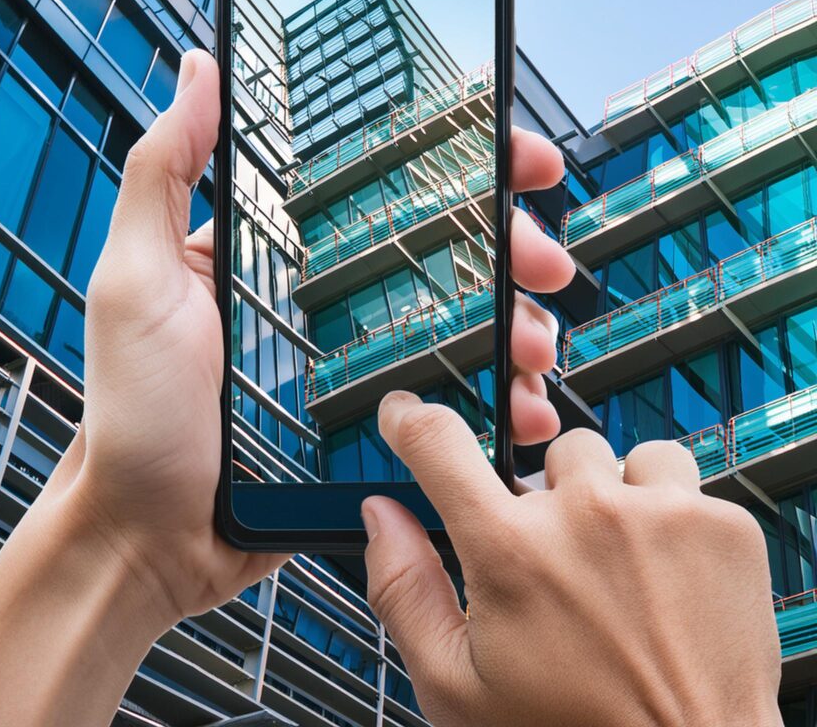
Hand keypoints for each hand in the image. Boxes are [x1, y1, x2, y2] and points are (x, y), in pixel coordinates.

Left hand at [70, 50, 573, 621]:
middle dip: (505, 242)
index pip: (376, 183)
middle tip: (542, 256)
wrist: (151, 536)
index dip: (451, 159)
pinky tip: (519, 400)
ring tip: (534, 339)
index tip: (514, 155)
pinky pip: (448, 397)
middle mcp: (323, 294)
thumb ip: (165, 171)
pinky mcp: (372, 422)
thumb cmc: (132, 410)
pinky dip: (494, 395)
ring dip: (512, 318)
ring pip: (456, 320)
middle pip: (435, 248)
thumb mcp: (135, 278)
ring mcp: (353, 360)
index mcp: (276, 249)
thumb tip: (200, 68)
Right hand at [362, 400, 781, 726]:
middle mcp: (586, 516)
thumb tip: (382, 517)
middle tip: (559, 562)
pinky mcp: (723, 524)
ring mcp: (660, 514)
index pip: (438, 443)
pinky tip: (665, 574)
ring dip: (608, 495)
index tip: (406, 416)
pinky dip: (666, 515)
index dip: (410, 420)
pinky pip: (677, 478)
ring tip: (618, 564)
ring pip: (612, 457)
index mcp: (512, 552)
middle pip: (539, 453)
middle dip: (541, 496)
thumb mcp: (457, 689)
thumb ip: (404, 590)